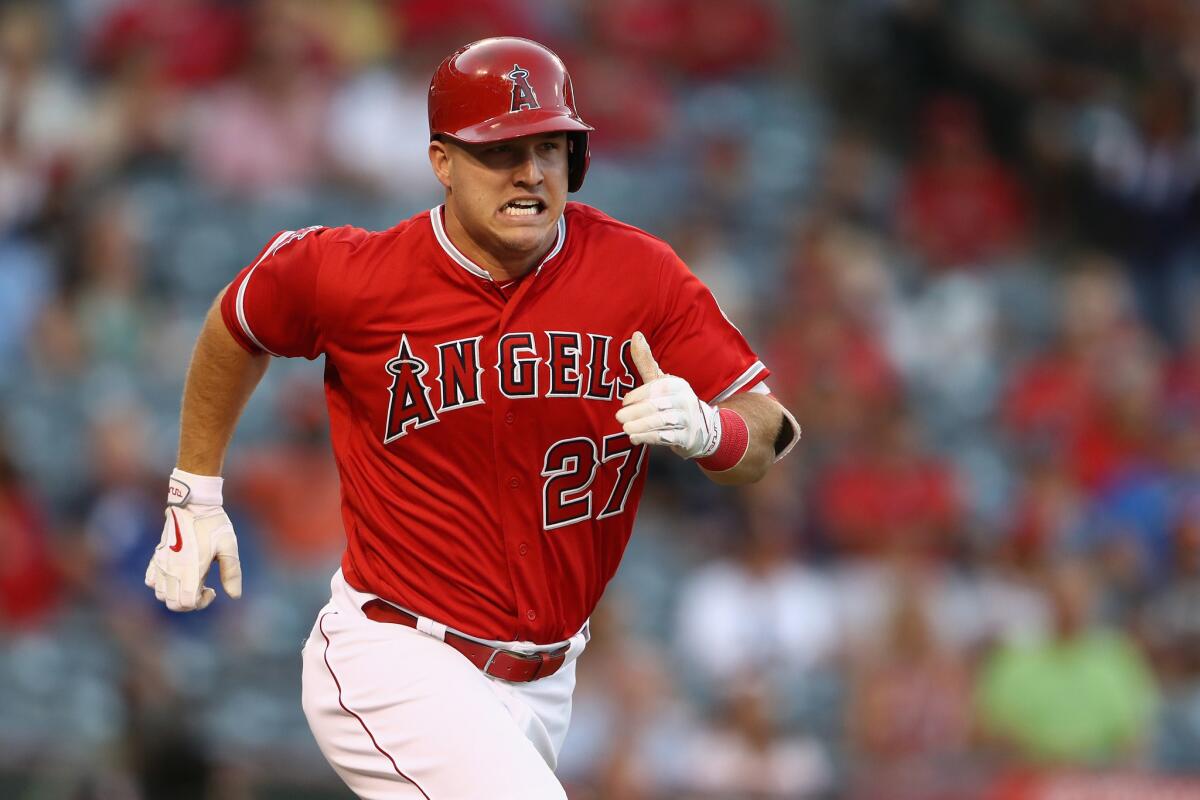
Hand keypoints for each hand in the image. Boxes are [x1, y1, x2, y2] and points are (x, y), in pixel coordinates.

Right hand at [144, 470, 241, 611]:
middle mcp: (172, 570)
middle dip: (189, 602)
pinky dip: (161, 584)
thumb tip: (234, 596)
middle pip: (172, 603)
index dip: (200, 603)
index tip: (212, 589)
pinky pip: (150, 580)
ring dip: (175, 594)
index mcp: (190, 569)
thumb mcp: (229, 547)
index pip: (186, 603)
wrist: (193, 504)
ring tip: (190, 581)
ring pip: (160, 594)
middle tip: (202, 588)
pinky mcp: (156, 556)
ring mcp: (161, 563)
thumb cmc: (213, 524)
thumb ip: (232, 573)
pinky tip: (176, 575)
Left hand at [615, 331, 721, 458]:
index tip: (624, 402)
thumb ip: (646, 361)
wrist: (701, 429)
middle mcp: (685, 400)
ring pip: (663, 422)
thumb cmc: (673, 402)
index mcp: (677, 384)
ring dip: (642, 426)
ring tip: (626, 429)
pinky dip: (650, 438)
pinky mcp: (688, 437)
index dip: (639, 395)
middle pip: (658, 405)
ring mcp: (688, 420)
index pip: (657, 388)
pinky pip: (668, 437)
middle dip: (637, 411)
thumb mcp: (661, 381)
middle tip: (619, 417)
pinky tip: (636, 438)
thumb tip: (635, 335)